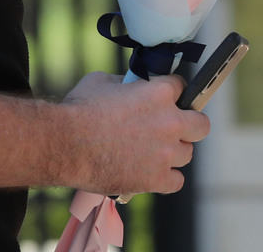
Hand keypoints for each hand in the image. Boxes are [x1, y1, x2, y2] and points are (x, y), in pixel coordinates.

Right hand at [60, 72, 210, 194]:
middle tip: (174, 130)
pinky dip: (166, 180)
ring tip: (153, 154)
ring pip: (187, 154)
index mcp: (160, 93)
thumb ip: (127, 83)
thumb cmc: (78, 110)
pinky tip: (152, 175)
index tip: (163, 101)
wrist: (61, 144)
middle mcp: (170, 122)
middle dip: (190, 126)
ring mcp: (165, 152)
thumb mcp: (103, 82)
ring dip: (173, 154)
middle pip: (201, 125)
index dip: (171, 94)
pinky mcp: (156, 178)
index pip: (182, 87)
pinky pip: (176, 181)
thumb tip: (132, 86)